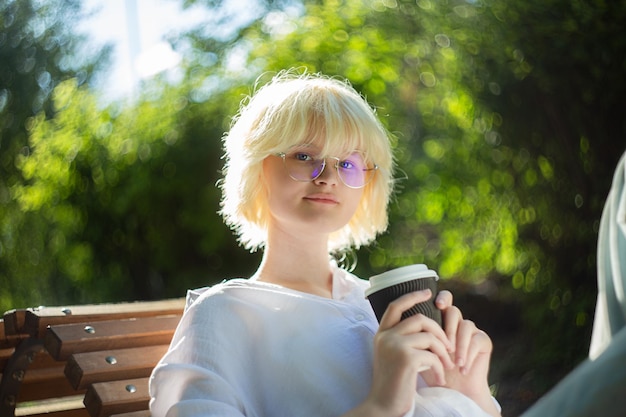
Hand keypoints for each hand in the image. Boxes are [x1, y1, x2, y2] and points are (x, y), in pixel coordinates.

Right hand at [364, 290, 454, 415]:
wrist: (384, 407)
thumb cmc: (394, 384)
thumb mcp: (393, 356)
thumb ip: (402, 339)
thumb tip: (426, 324)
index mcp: (381, 334)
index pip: (395, 305)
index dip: (412, 296)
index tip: (428, 292)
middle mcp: (385, 336)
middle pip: (420, 318)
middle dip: (440, 331)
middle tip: (449, 347)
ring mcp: (394, 346)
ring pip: (430, 336)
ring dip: (443, 351)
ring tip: (447, 365)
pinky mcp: (406, 358)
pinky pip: (433, 355)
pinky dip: (441, 367)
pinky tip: (439, 379)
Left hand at [422, 290, 499, 415]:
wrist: (452, 391)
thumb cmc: (432, 369)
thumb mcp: (421, 350)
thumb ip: (418, 334)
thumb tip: (405, 320)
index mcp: (441, 319)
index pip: (444, 300)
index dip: (442, 298)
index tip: (437, 304)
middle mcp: (457, 321)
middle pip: (454, 311)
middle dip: (448, 327)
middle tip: (446, 344)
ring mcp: (471, 330)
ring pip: (466, 325)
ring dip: (459, 345)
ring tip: (454, 362)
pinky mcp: (483, 340)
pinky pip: (477, 340)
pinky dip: (468, 355)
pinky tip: (463, 368)